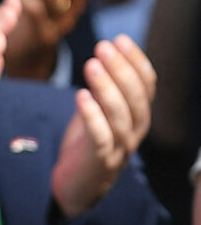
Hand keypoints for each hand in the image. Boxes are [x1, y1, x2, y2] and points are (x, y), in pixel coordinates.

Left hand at [51, 35, 155, 217]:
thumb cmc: (88, 143)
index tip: (119, 38)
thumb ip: (105, 89)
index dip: (135, 60)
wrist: (77, 186)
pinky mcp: (100, 160)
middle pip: (135, 96)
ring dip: (106, 86)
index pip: (147, 83)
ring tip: (90, 65)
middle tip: (102, 47)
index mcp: (138, 115)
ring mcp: (120, 147)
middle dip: (120, 68)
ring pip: (120, 114)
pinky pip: (100, 136)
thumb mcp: (100, 112)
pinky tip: (80, 96)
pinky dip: (92, 115)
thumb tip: (105, 55)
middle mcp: (135, 130)